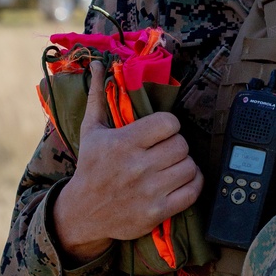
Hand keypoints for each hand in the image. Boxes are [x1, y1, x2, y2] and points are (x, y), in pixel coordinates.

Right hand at [52, 70, 203, 262]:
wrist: (82, 212)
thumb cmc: (90, 167)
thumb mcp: (91, 130)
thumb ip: (97, 96)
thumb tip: (97, 64)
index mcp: (123, 143)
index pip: (169, 123)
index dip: (169, 125)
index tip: (162, 130)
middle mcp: (137, 167)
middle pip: (181, 145)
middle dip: (177, 144)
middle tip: (166, 148)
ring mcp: (148, 191)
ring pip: (189, 166)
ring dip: (185, 163)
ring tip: (172, 164)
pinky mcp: (157, 212)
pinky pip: (192, 191)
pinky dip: (193, 183)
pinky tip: (181, 179)